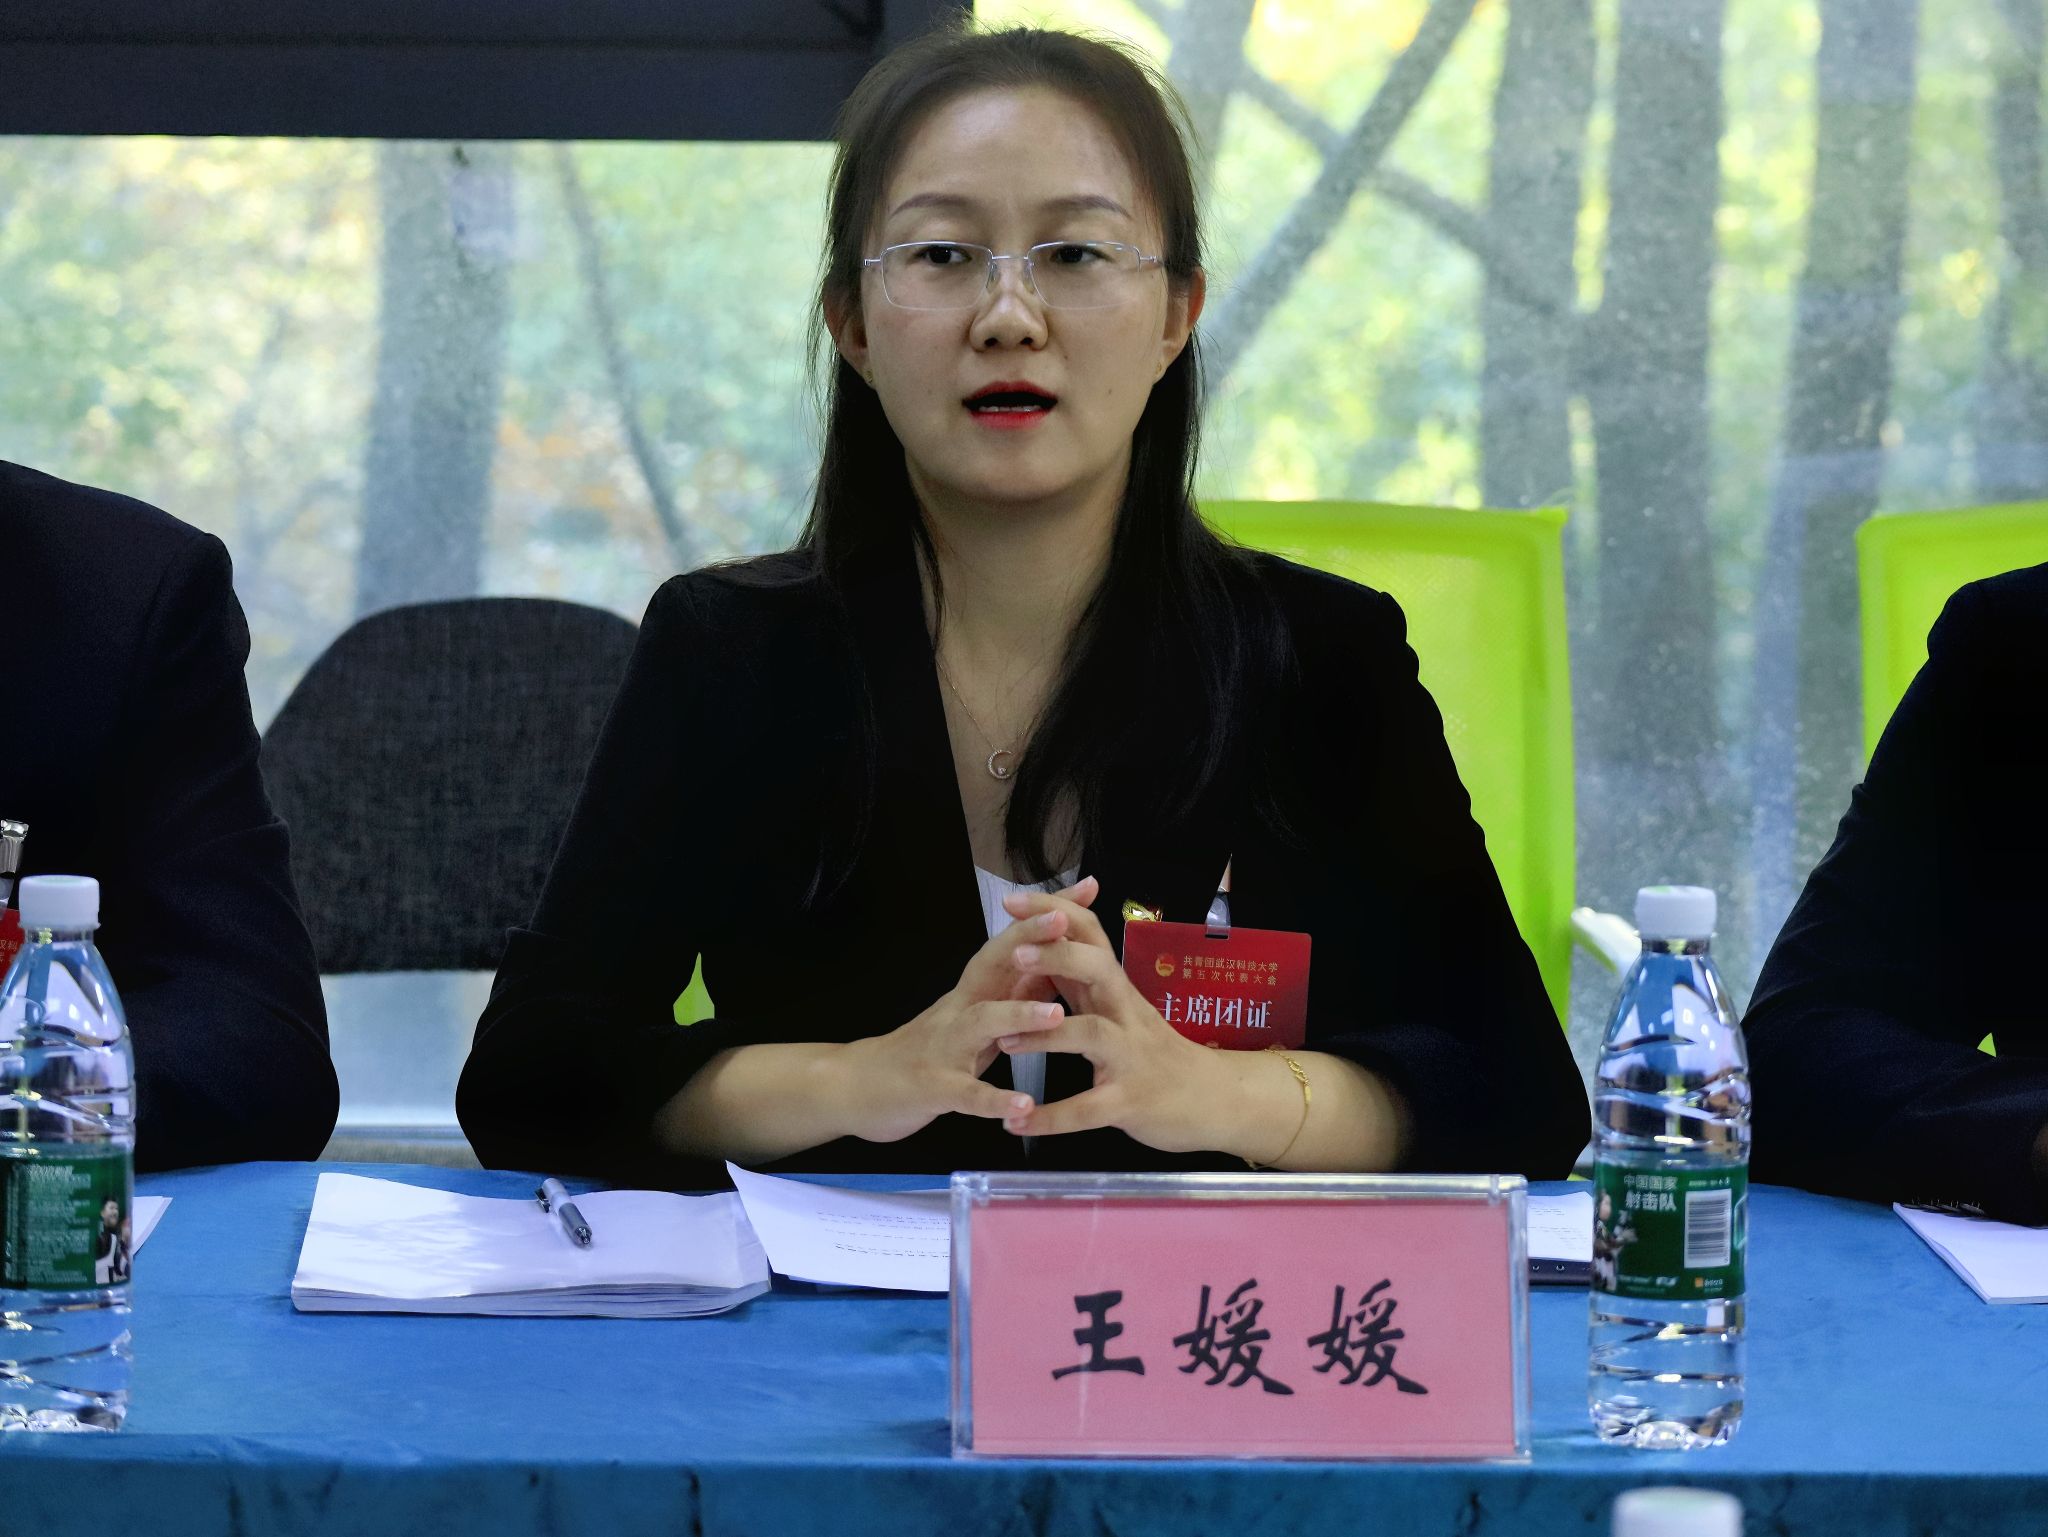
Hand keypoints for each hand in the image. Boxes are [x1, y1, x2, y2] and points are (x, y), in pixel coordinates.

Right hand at [841, 876, 1099, 1143]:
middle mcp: (958, 1009)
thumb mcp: (971, 1018)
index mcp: (972, 992)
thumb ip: (1009, 994)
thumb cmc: (923, 1052)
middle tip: (1067, 922)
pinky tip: (1023, 1108)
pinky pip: (966, 1094)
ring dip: (1017, 1014)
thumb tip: (1054, 966)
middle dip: (1029, 939)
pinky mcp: (932, 1088)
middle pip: (992, 964)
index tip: (1085, 890)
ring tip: (1056, 1014)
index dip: (1045, 917)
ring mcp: (943, 1047)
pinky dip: (994, 1100)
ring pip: (981, 1023)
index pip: (1011, 944)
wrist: (859, 1088)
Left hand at [993, 889, 1235, 1154]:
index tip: (1011, 900)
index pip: (1089, 935)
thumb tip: (1046, 940)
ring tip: (1002, 1041)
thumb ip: (1085, 981)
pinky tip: (1016, 1122)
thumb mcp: (1122, 1009)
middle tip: (1015, 953)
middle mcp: (1126, 1015)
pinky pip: (1087, 1110)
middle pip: (1098, 970)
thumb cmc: (1158, 1053)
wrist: (1214, 1100)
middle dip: (1058, 956)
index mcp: (1117, 989)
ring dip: (1044, 1037)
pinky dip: (1050, 1117)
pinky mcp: (1129, 1103)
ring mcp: (1130, 1058)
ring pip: (1090, 1035)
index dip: (1053, 913)